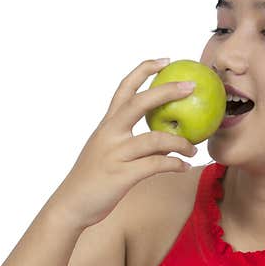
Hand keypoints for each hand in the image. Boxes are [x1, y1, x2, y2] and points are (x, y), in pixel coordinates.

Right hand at [49, 58, 198, 229]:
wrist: (71, 205)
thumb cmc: (93, 180)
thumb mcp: (108, 153)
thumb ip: (132, 142)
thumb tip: (166, 138)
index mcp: (106, 125)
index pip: (124, 88)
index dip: (144, 70)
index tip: (166, 60)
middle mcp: (109, 135)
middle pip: (140, 103)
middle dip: (167, 91)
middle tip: (191, 86)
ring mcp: (114, 154)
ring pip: (155, 139)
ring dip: (180, 142)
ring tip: (193, 148)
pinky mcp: (121, 176)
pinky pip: (156, 165)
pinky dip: (175, 164)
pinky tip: (184, 166)